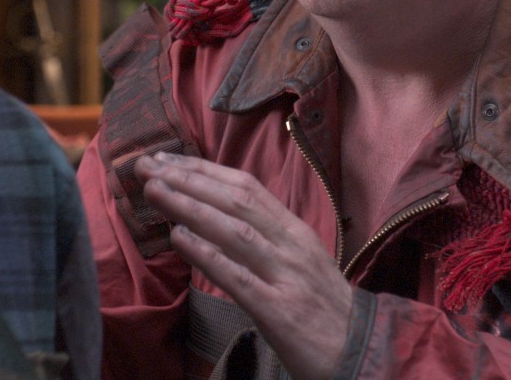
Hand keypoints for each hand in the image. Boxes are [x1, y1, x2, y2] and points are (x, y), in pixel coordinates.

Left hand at [138, 152, 353, 378]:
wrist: (364, 351)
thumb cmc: (327, 310)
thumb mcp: (302, 263)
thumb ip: (268, 241)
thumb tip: (222, 219)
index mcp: (296, 232)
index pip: (247, 188)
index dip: (204, 171)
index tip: (167, 159)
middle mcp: (291, 246)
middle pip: (237, 201)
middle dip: (189, 179)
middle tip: (146, 165)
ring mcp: (287, 277)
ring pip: (235, 231)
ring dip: (191, 207)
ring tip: (154, 191)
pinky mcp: (280, 311)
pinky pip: (238, 277)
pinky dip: (207, 254)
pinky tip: (178, 239)